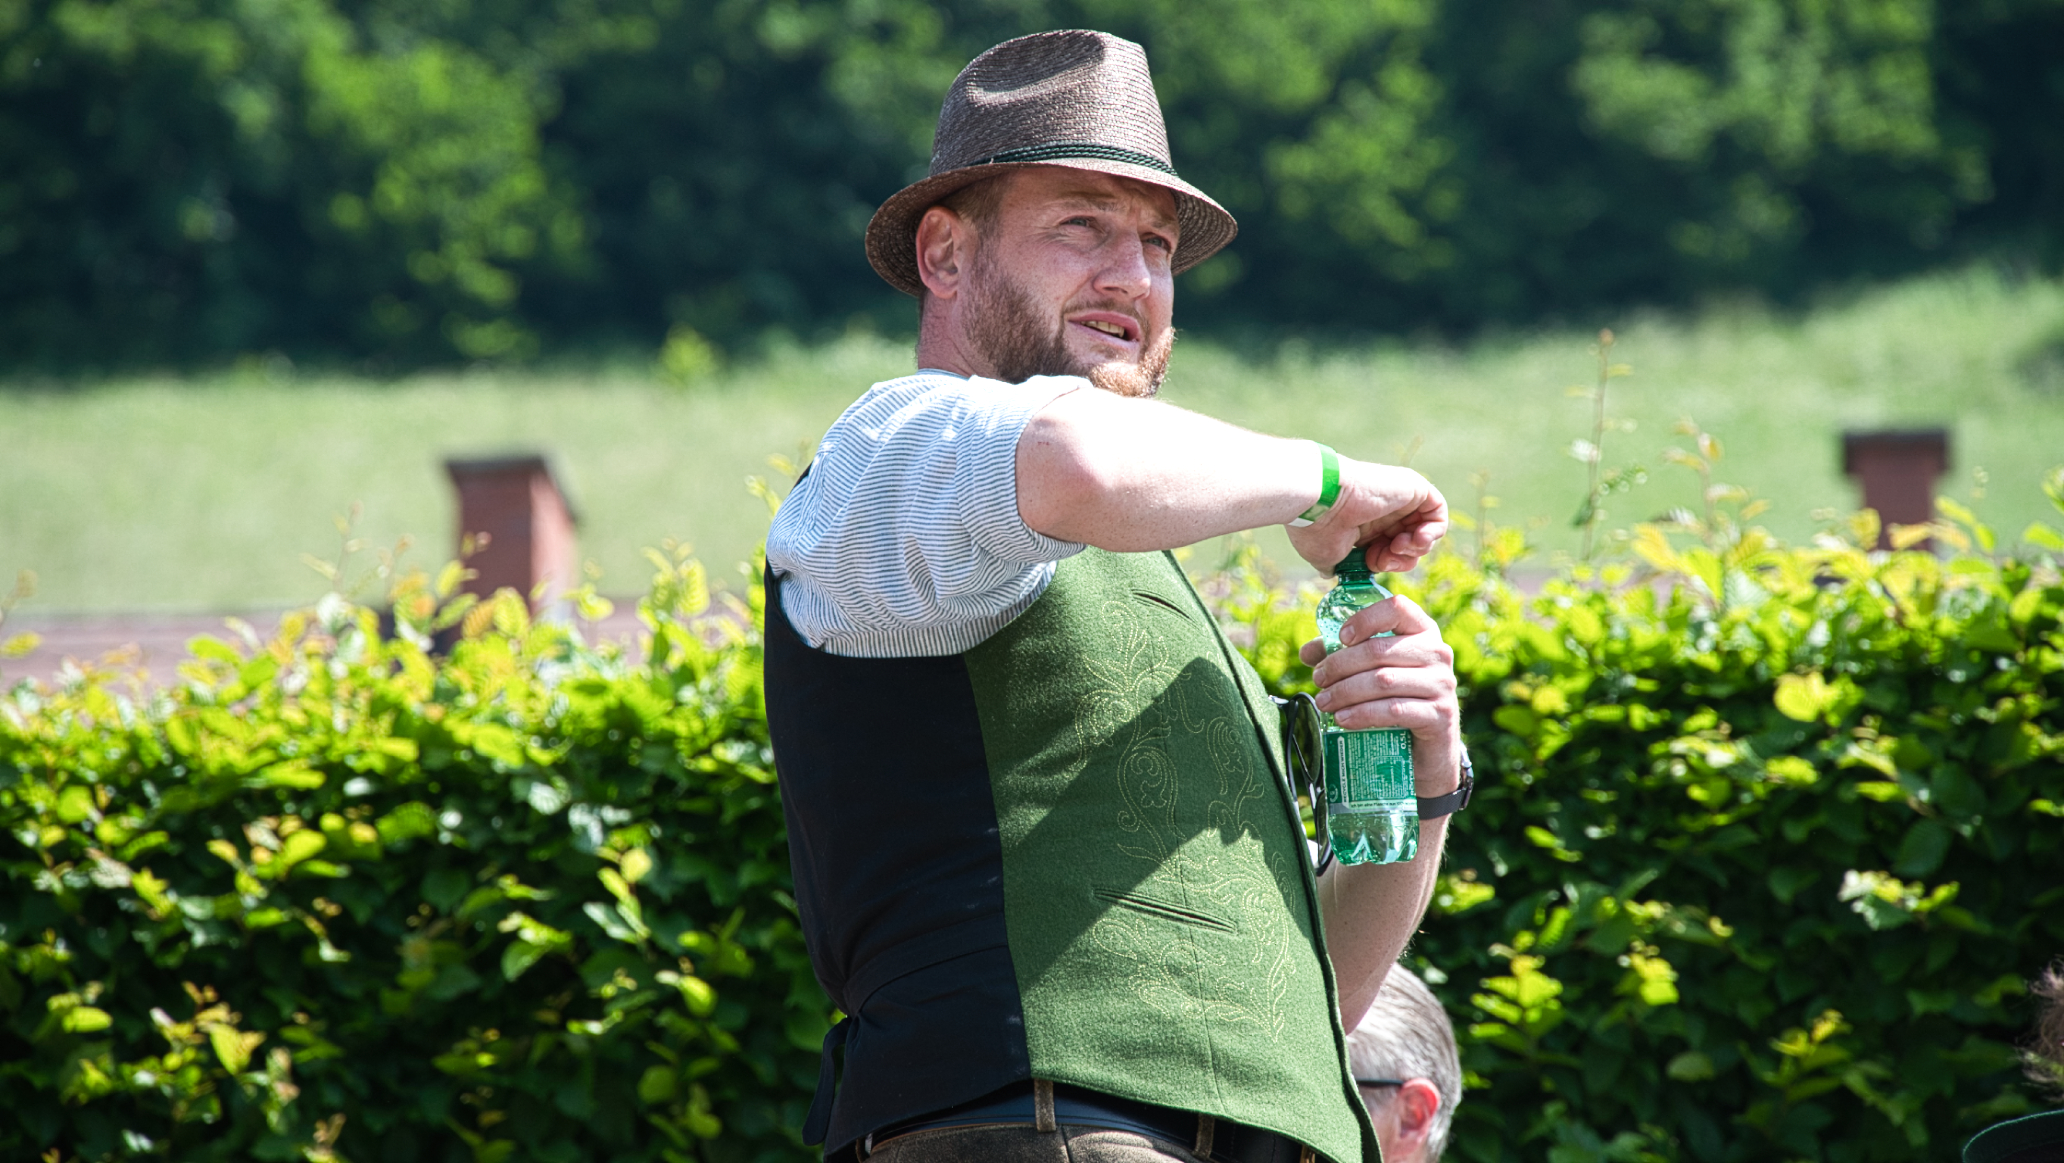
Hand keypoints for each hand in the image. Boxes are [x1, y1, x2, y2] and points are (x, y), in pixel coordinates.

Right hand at [1285, 458, 1447, 573]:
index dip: (1384, 564)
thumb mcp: (1327, 556)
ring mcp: (1399, 499)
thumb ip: (1336, 564)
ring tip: (1399, 545)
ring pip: (1424, 532)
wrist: (1321, 499)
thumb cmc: (1318, 527)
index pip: (1387, 551)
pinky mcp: (1414, 487)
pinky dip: (1433, 531)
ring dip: (1416, 549)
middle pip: (1408, 545)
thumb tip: (1331, 572)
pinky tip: (1416, 538)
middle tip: (1386, 558)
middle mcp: (1382, 511)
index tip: (1370, 564)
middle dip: (1401, 560)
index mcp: (1363, 525)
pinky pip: (1438, 512)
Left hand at [1299, 592, 1461, 795]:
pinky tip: (1343, 719)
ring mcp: (1442, 684)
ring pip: (1383, 681)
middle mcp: (1437, 653)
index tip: (1341, 637)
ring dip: (1346, 691)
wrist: (1428, 746)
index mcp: (1422, 631)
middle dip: (1340, 665)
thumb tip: (1307, 652)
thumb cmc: (1397, 697)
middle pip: (1379, 650)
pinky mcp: (1439, 715)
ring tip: (1324, 702)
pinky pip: (1393, 710)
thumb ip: (1343, 656)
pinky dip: (1362, 714)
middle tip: (1319, 679)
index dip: (1366, 618)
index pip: (1397, 608)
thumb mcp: (1373, 671)